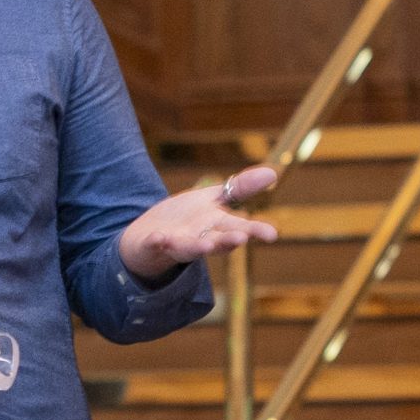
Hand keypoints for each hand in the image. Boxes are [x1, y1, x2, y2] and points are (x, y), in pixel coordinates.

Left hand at [117, 165, 279, 281]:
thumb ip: (241, 189)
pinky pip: (153, 245)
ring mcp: (175, 244)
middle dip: (228, 241)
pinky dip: (156, 243)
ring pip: (188, 248)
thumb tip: (273, 172)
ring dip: (197, 247)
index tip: (272, 234)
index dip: (255, 231)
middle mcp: (199, 239)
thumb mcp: (212, 199)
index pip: (238, 228)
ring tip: (206, 246)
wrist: (147, 239)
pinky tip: (159, 238)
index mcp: (215, 227)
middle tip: (241, 239)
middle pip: (217, 241)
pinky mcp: (151, 246)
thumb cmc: (185, 219)